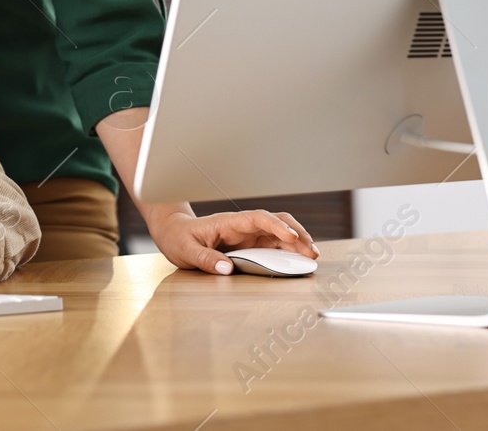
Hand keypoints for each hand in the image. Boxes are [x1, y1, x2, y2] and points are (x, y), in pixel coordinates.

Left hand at [144, 206, 318, 274]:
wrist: (175, 233)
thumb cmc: (179, 239)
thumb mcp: (186, 251)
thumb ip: (205, 259)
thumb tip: (227, 269)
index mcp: (228, 222)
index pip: (258, 218)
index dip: (276, 226)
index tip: (291, 237)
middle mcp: (242, 226)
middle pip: (276, 222)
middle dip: (297, 234)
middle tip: (312, 252)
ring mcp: (248, 234)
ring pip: (279, 233)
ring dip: (297, 242)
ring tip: (312, 258)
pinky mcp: (250, 244)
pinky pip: (274, 244)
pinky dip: (289, 251)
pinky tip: (300, 260)